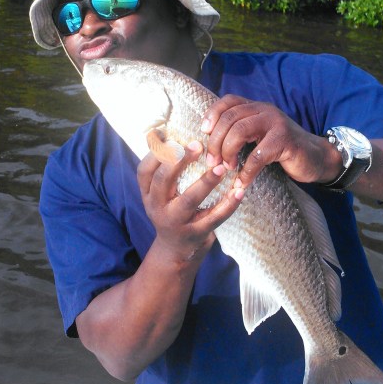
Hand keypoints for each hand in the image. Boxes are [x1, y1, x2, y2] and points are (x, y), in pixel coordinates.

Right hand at [137, 140, 244, 262]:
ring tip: (221, 168)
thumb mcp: (159, 192)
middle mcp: (157, 208)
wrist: (176, 251)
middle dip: (178, 161)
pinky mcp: (196, 234)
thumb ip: (163, 168)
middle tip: (197, 145)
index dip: (156, 153)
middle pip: (163, 182)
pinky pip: (214, 218)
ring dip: (206, 182)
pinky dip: (228, 205)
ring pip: (189, 200)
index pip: (144, 171)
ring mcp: (176, 222)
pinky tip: (239, 192)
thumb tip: (164, 132)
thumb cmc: (171, 210)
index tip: (172, 136)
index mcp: (147, 194)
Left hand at [200, 95, 339, 188]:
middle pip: (230, 118)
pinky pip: (258, 156)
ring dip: (227, 152)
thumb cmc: (282, 149)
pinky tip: (242, 182)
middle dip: (216, 141)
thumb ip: (240, 132)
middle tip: (213, 162)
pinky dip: (246, 172)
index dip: (212, 115)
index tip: (203, 133)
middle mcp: (265, 110)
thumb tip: (210, 142)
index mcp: (256, 107)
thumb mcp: (259, 135)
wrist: (316, 157)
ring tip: (227, 168)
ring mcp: (276, 123)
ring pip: (240, 131)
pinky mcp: (285, 141)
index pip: (228, 101)